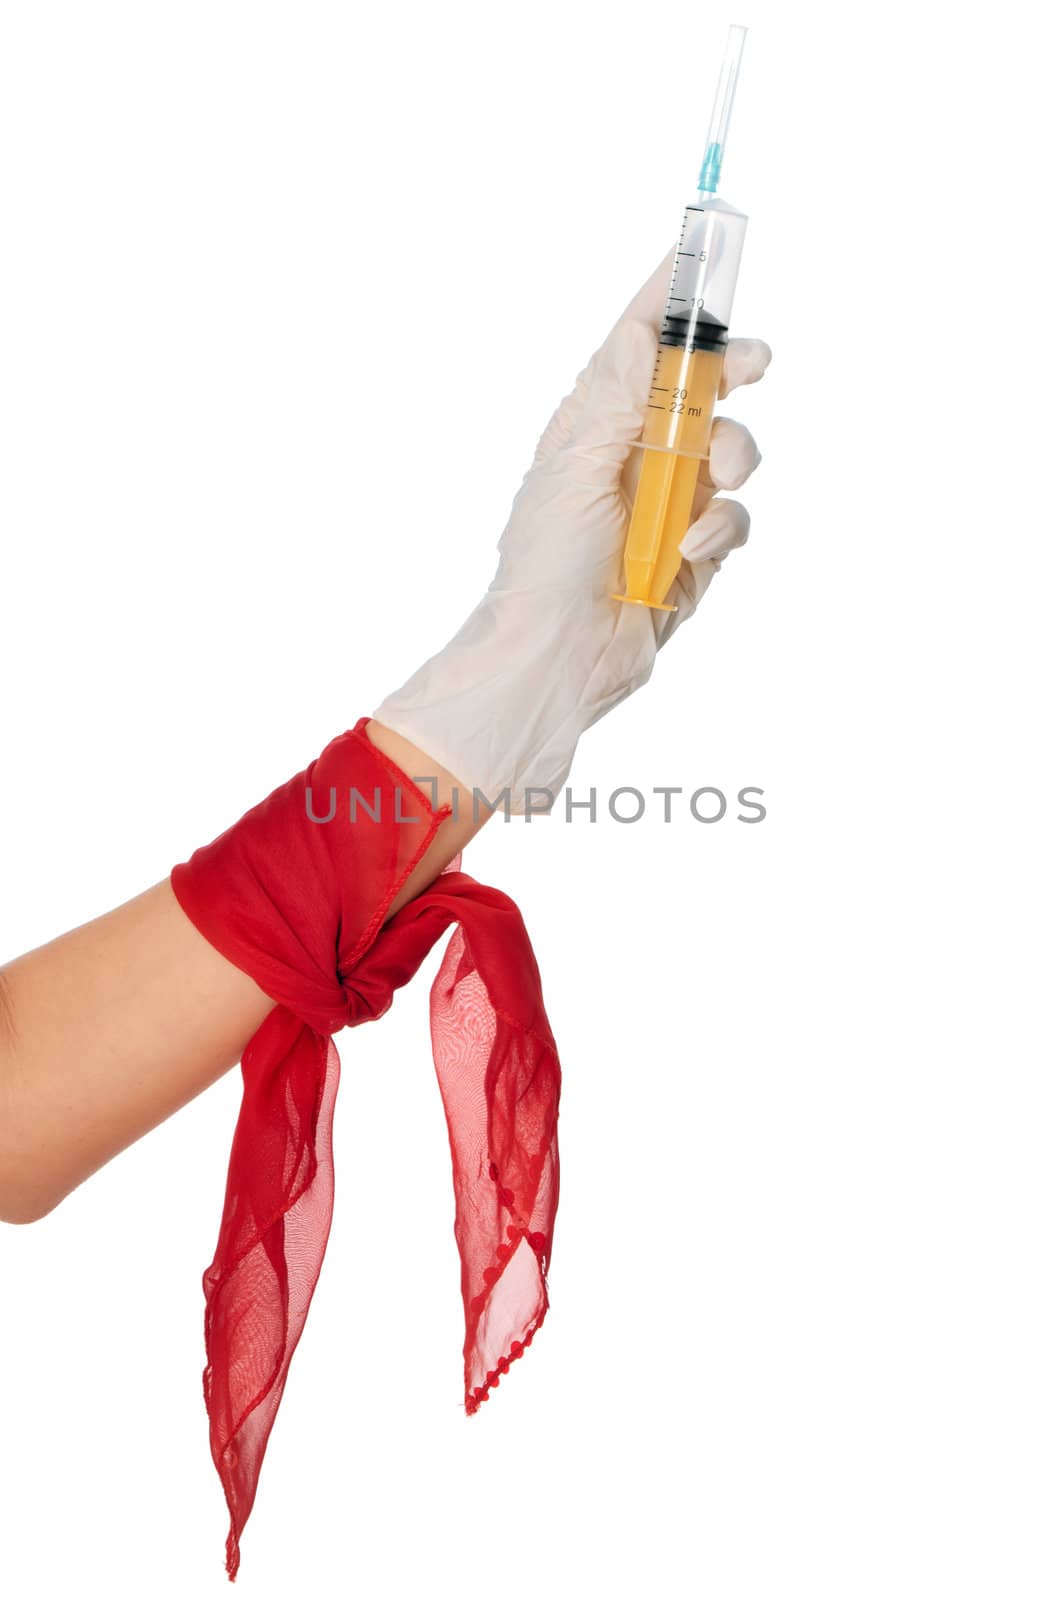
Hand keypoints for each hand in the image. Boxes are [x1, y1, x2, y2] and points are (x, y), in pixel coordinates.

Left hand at [374, 250, 771, 809]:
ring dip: (733, 460)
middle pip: (703, 387)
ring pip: (735, 450)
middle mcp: (635, 454)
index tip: (707, 248)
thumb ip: (621, 397)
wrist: (555, 660)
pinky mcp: (695, 552)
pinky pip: (737, 518)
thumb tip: (645, 328)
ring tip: (713, 484)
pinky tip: (692, 550)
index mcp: (594, 423)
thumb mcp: (576, 467)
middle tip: (754, 365)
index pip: (639, 342)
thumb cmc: (545, 565)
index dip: (674, 297)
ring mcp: (670, 503)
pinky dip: (724, 527)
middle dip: (734, 370)